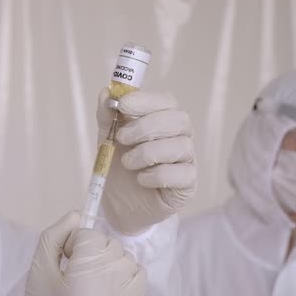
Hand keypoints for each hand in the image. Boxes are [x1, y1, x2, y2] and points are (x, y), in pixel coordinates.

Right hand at [21, 212, 145, 295]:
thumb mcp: (38, 273)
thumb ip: (53, 237)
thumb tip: (75, 215)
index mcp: (87, 274)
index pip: (89, 234)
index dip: (73, 243)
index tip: (64, 260)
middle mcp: (114, 283)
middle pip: (108, 243)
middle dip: (90, 251)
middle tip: (73, 272)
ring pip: (124, 256)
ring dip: (108, 261)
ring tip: (89, 281)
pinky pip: (138, 274)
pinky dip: (124, 274)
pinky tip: (105, 288)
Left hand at [97, 89, 196, 234]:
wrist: (117, 204)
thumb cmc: (118, 167)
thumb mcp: (107, 138)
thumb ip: (107, 115)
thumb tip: (106, 92)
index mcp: (163, 120)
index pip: (166, 101)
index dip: (146, 100)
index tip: (123, 106)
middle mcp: (180, 136)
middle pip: (178, 119)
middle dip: (145, 127)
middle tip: (121, 139)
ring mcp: (187, 160)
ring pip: (181, 146)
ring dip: (147, 153)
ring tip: (128, 164)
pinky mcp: (188, 184)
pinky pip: (181, 174)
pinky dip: (156, 176)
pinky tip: (142, 180)